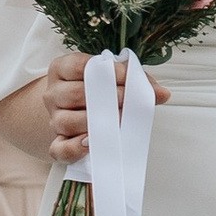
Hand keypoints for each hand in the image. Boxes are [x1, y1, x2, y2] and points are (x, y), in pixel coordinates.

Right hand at [41, 52, 167, 166]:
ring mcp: (53, 118)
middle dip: (108, 98)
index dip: (108, 72)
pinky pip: (59, 149)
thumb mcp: (112, 78)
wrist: (70, 109)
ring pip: (66, 121)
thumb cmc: (95, 90)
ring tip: (119, 122)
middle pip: (74, 94)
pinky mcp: (56, 142)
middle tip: (130, 102)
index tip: (130, 78)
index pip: (80, 66)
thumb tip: (162, 94)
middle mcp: (53, 93)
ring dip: (95, 123)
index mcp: (62, 69)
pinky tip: (91, 144)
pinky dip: (74, 148)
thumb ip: (136, 81)